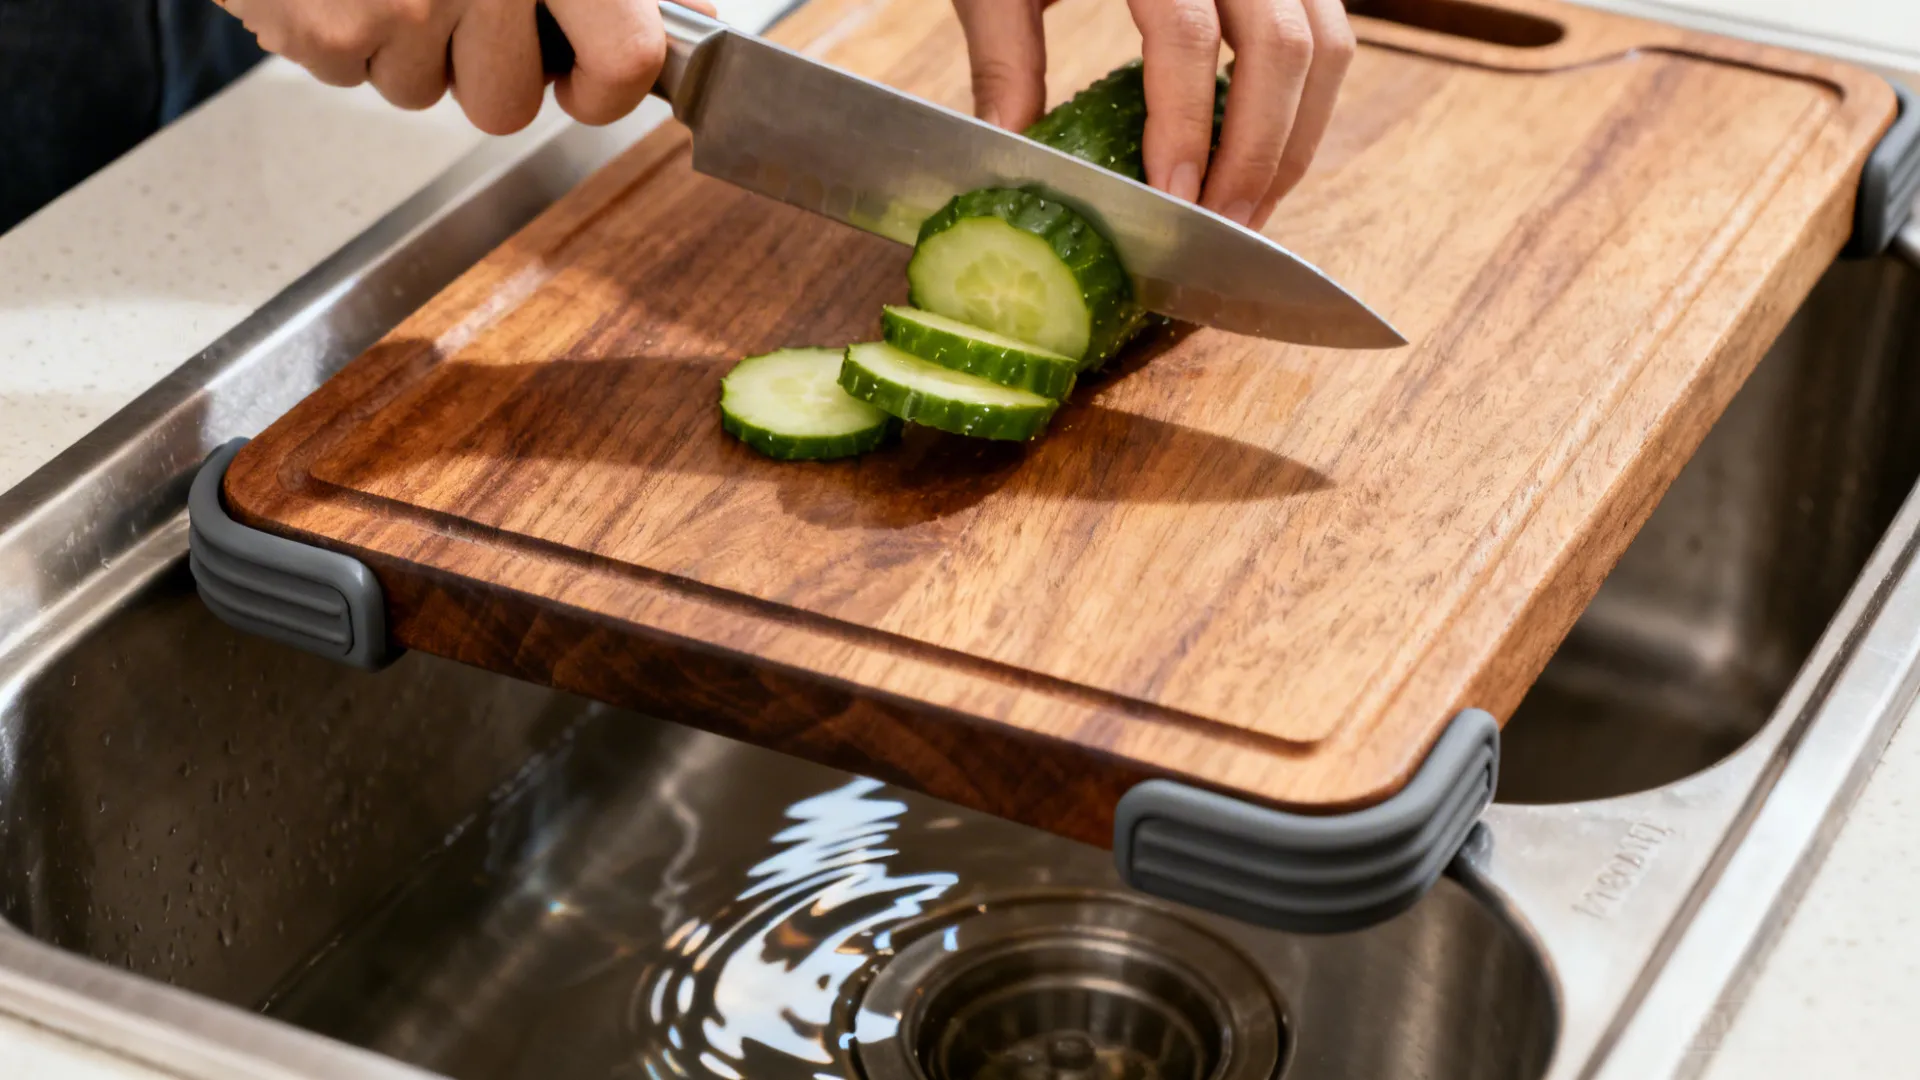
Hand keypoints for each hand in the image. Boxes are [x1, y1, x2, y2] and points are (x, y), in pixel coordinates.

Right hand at [215, 0, 714, 134]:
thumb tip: (693, 17)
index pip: (626, 60)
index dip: (608, 88)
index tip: (587, 78)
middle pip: (507, 107)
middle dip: (486, 70)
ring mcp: (400, 10)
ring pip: (423, 93)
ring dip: (412, 45)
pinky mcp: (326, 29)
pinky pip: (351, 73)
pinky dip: (344, 31)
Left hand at [951, 0, 1353, 228]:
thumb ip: (1005, 51)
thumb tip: (1011, 151)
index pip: (1188, 33)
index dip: (1185, 124)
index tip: (1173, 198)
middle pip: (1283, 46)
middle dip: (1259, 152)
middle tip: (1220, 227)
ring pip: (1325, 44)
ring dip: (1295, 138)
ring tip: (1248, 208)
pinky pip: (1326, 33)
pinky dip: (1304, 106)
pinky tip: (1261, 159)